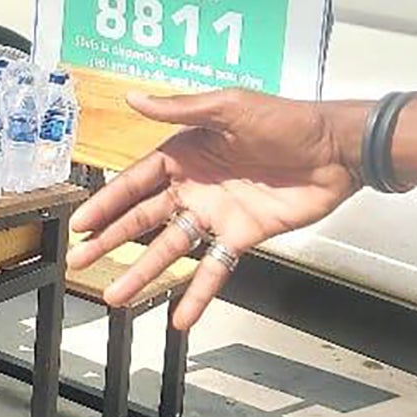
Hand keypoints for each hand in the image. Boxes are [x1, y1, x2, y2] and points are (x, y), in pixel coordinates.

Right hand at [68, 89, 367, 329]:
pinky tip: (180, 317)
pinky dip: (198, 293)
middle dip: (110, 241)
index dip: (105, 204)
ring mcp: (216, 214)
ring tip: (116, 297)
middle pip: (142, 220)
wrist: (337, 149)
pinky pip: (215, 269)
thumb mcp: (228, 107)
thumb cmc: (285, 119)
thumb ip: (179, 110)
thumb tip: (132, 98)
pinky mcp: (243, 236)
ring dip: (143, 273)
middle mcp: (194, 187)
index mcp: (184, 154)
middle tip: (80, 262)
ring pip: (171, 249)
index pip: (134, 183)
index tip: (80, 225)